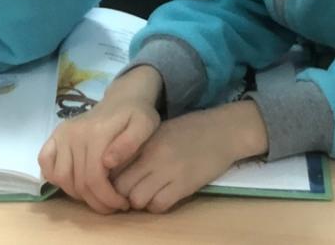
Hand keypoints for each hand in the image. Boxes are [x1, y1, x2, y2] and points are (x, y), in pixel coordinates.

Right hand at [38, 65, 162, 213]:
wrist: (122, 99)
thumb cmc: (136, 115)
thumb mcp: (145, 125)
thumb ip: (130, 143)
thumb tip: (108, 162)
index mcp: (96, 133)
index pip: (94, 178)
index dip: (107, 198)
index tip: (122, 204)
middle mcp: (73, 133)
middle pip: (78, 182)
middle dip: (96, 201)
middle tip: (113, 205)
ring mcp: (61, 134)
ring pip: (61, 177)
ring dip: (77, 194)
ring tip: (97, 195)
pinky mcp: (55, 135)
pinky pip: (45, 162)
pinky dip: (54, 177)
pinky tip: (74, 182)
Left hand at [113, 100, 267, 213]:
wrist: (222, 131)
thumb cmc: (189, 129)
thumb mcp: (158, 130)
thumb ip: (138, 146)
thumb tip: (117, 166)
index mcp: (144, 140)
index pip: (114, 165)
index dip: (112, 176)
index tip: (118, 178)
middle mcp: (152, 156)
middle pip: (121, 186)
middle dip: (122, 193)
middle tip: (130, 191)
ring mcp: (168, 171)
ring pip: (137, 199)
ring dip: (139, 201)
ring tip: (148, 193)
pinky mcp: (184, 186)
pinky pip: (159, 205)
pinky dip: (157, 205)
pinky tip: (163, 196)